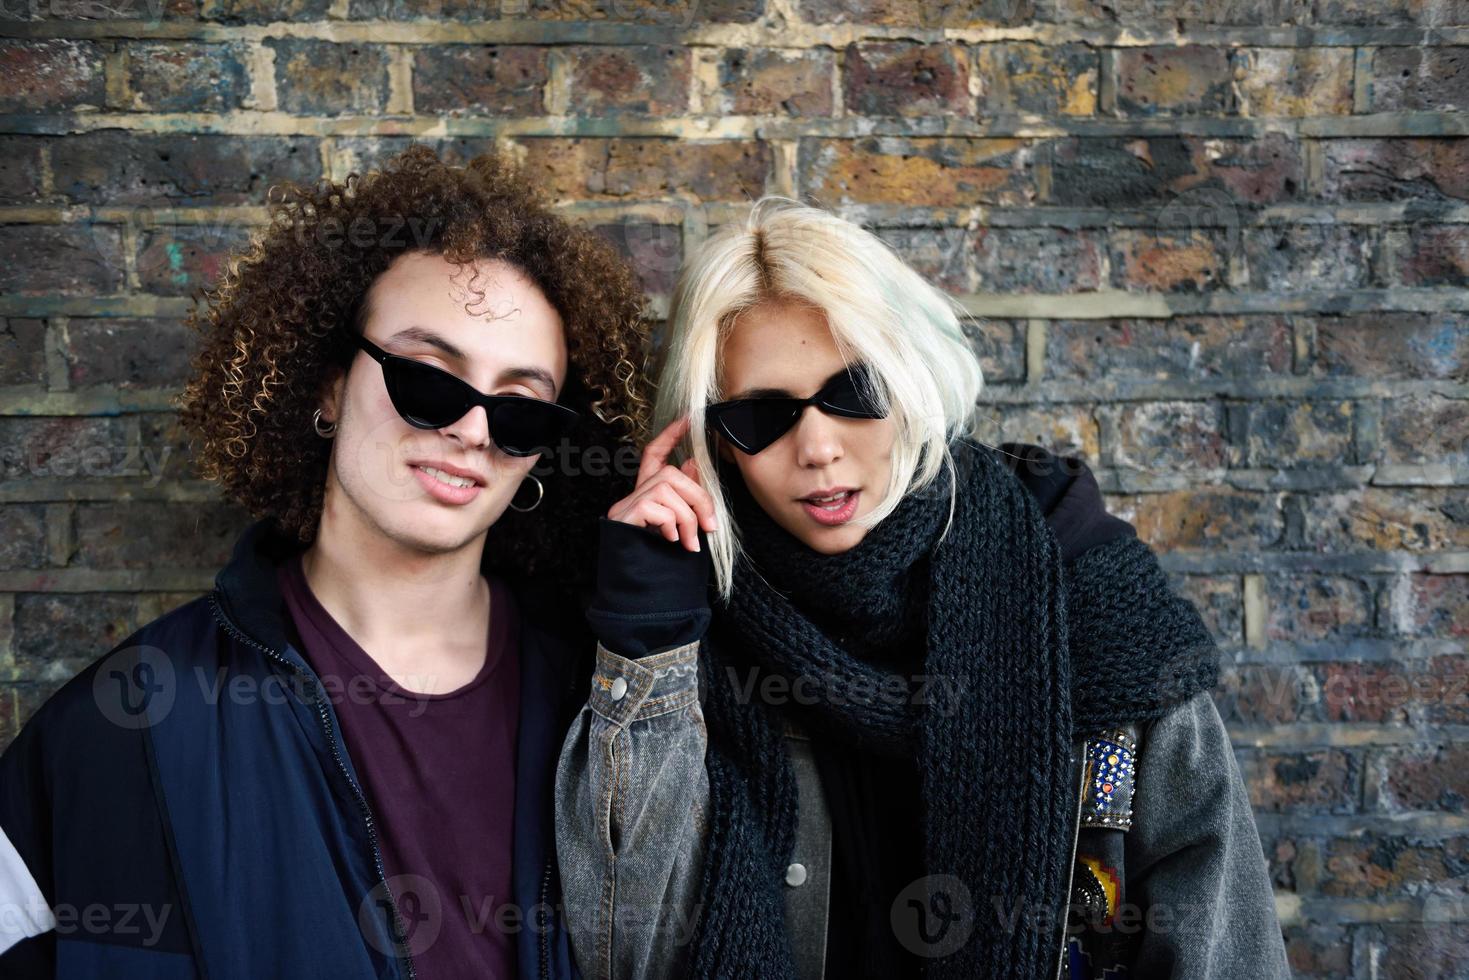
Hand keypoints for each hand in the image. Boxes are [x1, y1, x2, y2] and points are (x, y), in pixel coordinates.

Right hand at [607, 416, 716, 551]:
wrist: (639, 592)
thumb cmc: (660, 559)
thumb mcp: (680, 525)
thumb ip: (685, 496)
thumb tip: (693, 464)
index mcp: (647, 494)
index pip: (654, 454)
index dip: (670, 435)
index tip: (688, 419)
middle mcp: (633, 495)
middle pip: (672, 474)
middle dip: (699, 498)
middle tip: (710, 527)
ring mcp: (626, 505)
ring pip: (669, 491)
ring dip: (689, 518)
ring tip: (691, 544)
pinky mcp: (625, 517)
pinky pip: (660, 509)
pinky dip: (673, 526)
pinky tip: (672, 542)